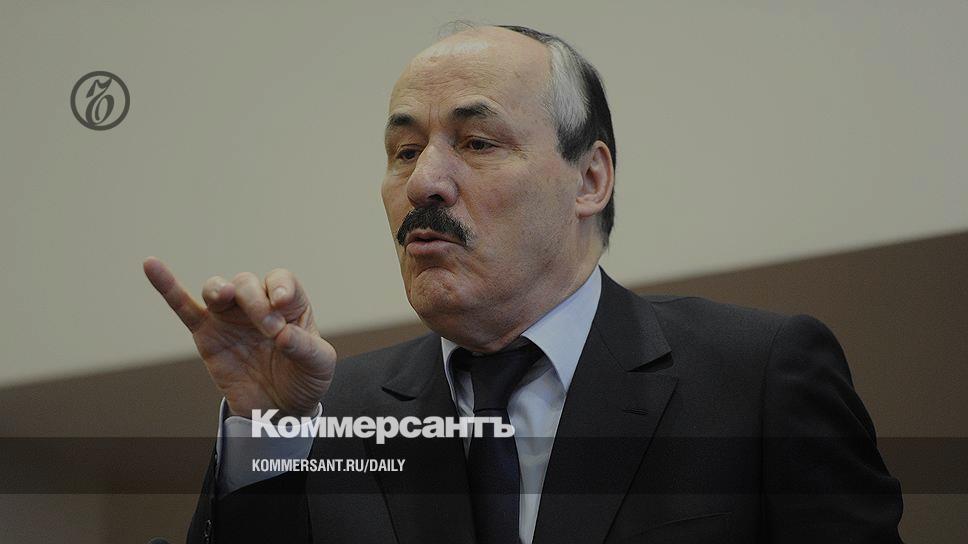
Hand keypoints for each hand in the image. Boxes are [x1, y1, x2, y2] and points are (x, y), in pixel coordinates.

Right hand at [143, 257, 335, 417]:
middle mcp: (257, 304)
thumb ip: (305, 347)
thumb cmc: (303, 379)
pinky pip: (183, 307)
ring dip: (220, 289)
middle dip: (257, 302)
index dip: (280, 288)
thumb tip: (283, 336)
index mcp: (288, 304)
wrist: (280, 410)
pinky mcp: (206, 334)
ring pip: (217, 289)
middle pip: (248, 284)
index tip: (282, 306)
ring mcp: (230, 317)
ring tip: (224, 297)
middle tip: (269, 331)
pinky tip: (152, 265)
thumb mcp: (319, 365)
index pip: (281, 280)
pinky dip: (167, 286)